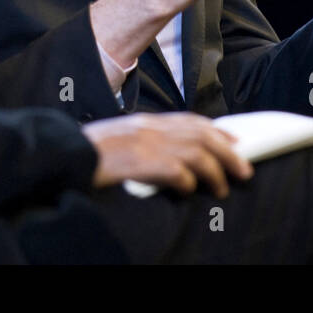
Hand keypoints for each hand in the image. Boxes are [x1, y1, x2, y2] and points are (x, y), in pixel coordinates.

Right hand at [82, 112, 252, 197]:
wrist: (68, 153)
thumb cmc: (91, 151)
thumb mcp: (122, 138)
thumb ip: (145, 140)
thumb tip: (170, 158)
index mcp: (147, 121)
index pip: (191, 121)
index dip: (216, 130)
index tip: (234, 140)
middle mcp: (152, 128)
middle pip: (201, 135)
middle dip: (227, 152)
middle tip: (244, 169)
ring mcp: (147, 144)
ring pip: (196, 153)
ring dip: (215, 172)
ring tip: (223, 189)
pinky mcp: (142, 162)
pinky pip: (176, 172)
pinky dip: (187, 182)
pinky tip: (189, 191)